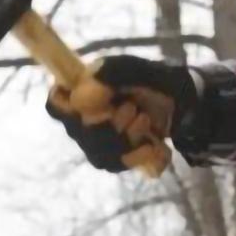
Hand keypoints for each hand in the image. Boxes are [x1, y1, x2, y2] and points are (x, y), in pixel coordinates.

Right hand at [46, 55, 198, 173]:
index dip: (63, 106)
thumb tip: (79, 95)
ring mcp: (98, 143)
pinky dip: (138, 155)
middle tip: (132, 109)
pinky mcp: (115, 159)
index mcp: (82, 92)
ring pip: (98, 154)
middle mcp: (83, 120)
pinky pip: (118, 165)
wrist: (181, 103)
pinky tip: (151, 144)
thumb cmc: (153, 81)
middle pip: (79, 133)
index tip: (87, 102)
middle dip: (108, 125)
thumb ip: (112, 74)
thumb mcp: (137, 69)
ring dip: (125, 140)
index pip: (55, 104)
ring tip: (145, 122)